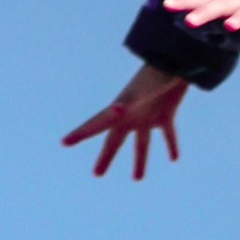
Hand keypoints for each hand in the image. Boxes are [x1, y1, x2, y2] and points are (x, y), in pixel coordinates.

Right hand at [62, 60, 187, 181]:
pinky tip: (175, 158)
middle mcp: (131, 115)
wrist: (176, 60)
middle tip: (97, 174)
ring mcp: (148, 114)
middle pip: (116, 141)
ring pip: (142, 143)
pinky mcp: (166, 112)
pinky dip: (171, 145)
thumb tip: (116, 111)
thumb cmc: (155, 75)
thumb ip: (127, 103)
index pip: (96, 126)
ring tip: (137, 179)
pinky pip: (168, 133)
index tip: (64, 142)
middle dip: (106, 157)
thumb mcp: (139, 92)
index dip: (80, 135)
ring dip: (140, 160)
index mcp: (120, 111)